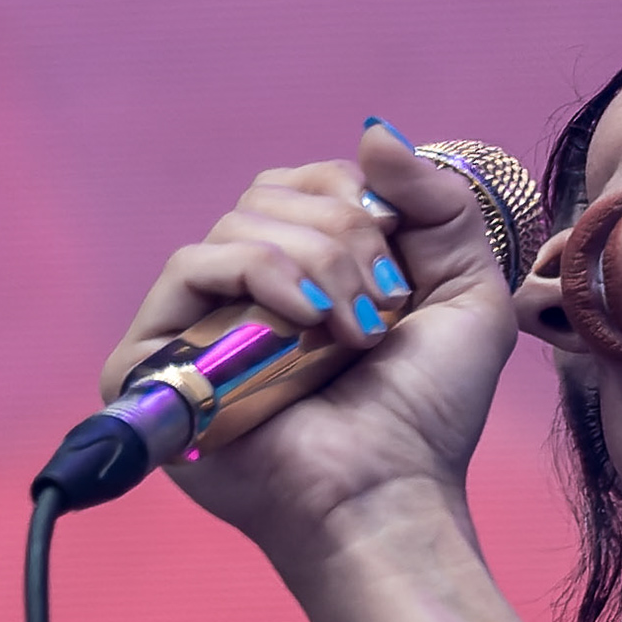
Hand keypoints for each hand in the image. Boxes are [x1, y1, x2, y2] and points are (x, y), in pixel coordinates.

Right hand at [103, 120, 521, 563]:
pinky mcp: (155, 357)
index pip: (309, 181)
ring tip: (356, 334)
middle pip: (272, 193)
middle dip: (346, 238)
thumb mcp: (466, 290)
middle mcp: (244, 290)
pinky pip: (192, 266)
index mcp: (305, 270)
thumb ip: (437, 202)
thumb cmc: (427, 412)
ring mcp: (197, 322)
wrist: (389, 489)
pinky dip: (262, 278)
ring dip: (318, 267)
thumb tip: (374, 132)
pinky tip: (307, 326)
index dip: (359, 203)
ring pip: (240, 224)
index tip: (402, 272)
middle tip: (384, 311)